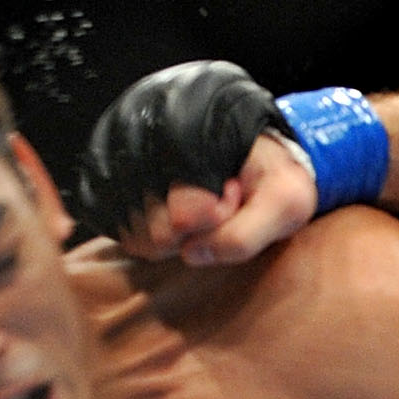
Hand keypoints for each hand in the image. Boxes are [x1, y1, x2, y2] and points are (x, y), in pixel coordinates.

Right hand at [77, 60, 318, 262]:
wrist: (257, 151)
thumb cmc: (272, 176)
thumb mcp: (283, 203)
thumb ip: (243, 236)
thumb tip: (191, 253)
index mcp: (191, 144)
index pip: (183, 216)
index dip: (216, 217)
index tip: (234, 195)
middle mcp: (148, 149)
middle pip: (157, 233)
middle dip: (195, 230)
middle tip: (220, 200)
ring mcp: (127, 168)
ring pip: (138, 238)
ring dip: (172, 236)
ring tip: (199, 204)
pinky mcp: (115, 185)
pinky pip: (122, 233)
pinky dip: (150, 235)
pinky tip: (174, 213)